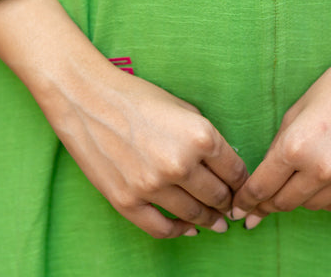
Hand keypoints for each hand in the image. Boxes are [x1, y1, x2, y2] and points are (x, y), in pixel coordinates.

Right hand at [0, 0, 248, 239]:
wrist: (88, 99)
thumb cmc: (137, 97)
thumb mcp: (182, 107)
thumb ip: (205, 137)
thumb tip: (223, 165)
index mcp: (199, 135)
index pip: (234, 170)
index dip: (242, 183)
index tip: (243, 189)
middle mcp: (180, 163)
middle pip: (217, 196)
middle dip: (228, 203)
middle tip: (231, 207)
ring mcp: (153, 186)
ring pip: (193, 215)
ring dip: (208, 220)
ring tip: (215, 222)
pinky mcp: (128, 202)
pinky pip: (162, 229)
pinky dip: (180, 232)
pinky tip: (188, 230)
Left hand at [229, 42, 330, 225]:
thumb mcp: (298, 110)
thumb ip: (278, 148)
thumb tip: (262, 183)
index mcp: (298, 146)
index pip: (262, 187)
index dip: (246, 201)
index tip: (239, 209)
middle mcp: (324, 170)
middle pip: (284, 203)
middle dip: (268, 204)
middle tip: (259, 205)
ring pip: (311, 206)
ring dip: (300, 197)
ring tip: (301, 178)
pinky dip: (327, 197)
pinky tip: (326, 180)